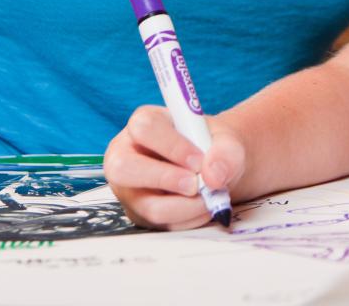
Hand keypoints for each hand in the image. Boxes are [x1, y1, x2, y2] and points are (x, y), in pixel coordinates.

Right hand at [103, 104, 245, 229]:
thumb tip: (213, 176)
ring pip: (147, 206)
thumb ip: (225, 152)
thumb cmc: (210, 146)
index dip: (172, 145)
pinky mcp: (140, 213)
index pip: (144, 128)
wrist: (212, 168)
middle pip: (123, 168)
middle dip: (165, 179)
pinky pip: (162, 225)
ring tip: (210, 197)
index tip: (199, 160)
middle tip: (196, 184)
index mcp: (143, 123)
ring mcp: (129, 188)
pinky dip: (189, 219)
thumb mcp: (225, 140)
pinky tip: (203, 206)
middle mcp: (126, 154)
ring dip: (187, 206)